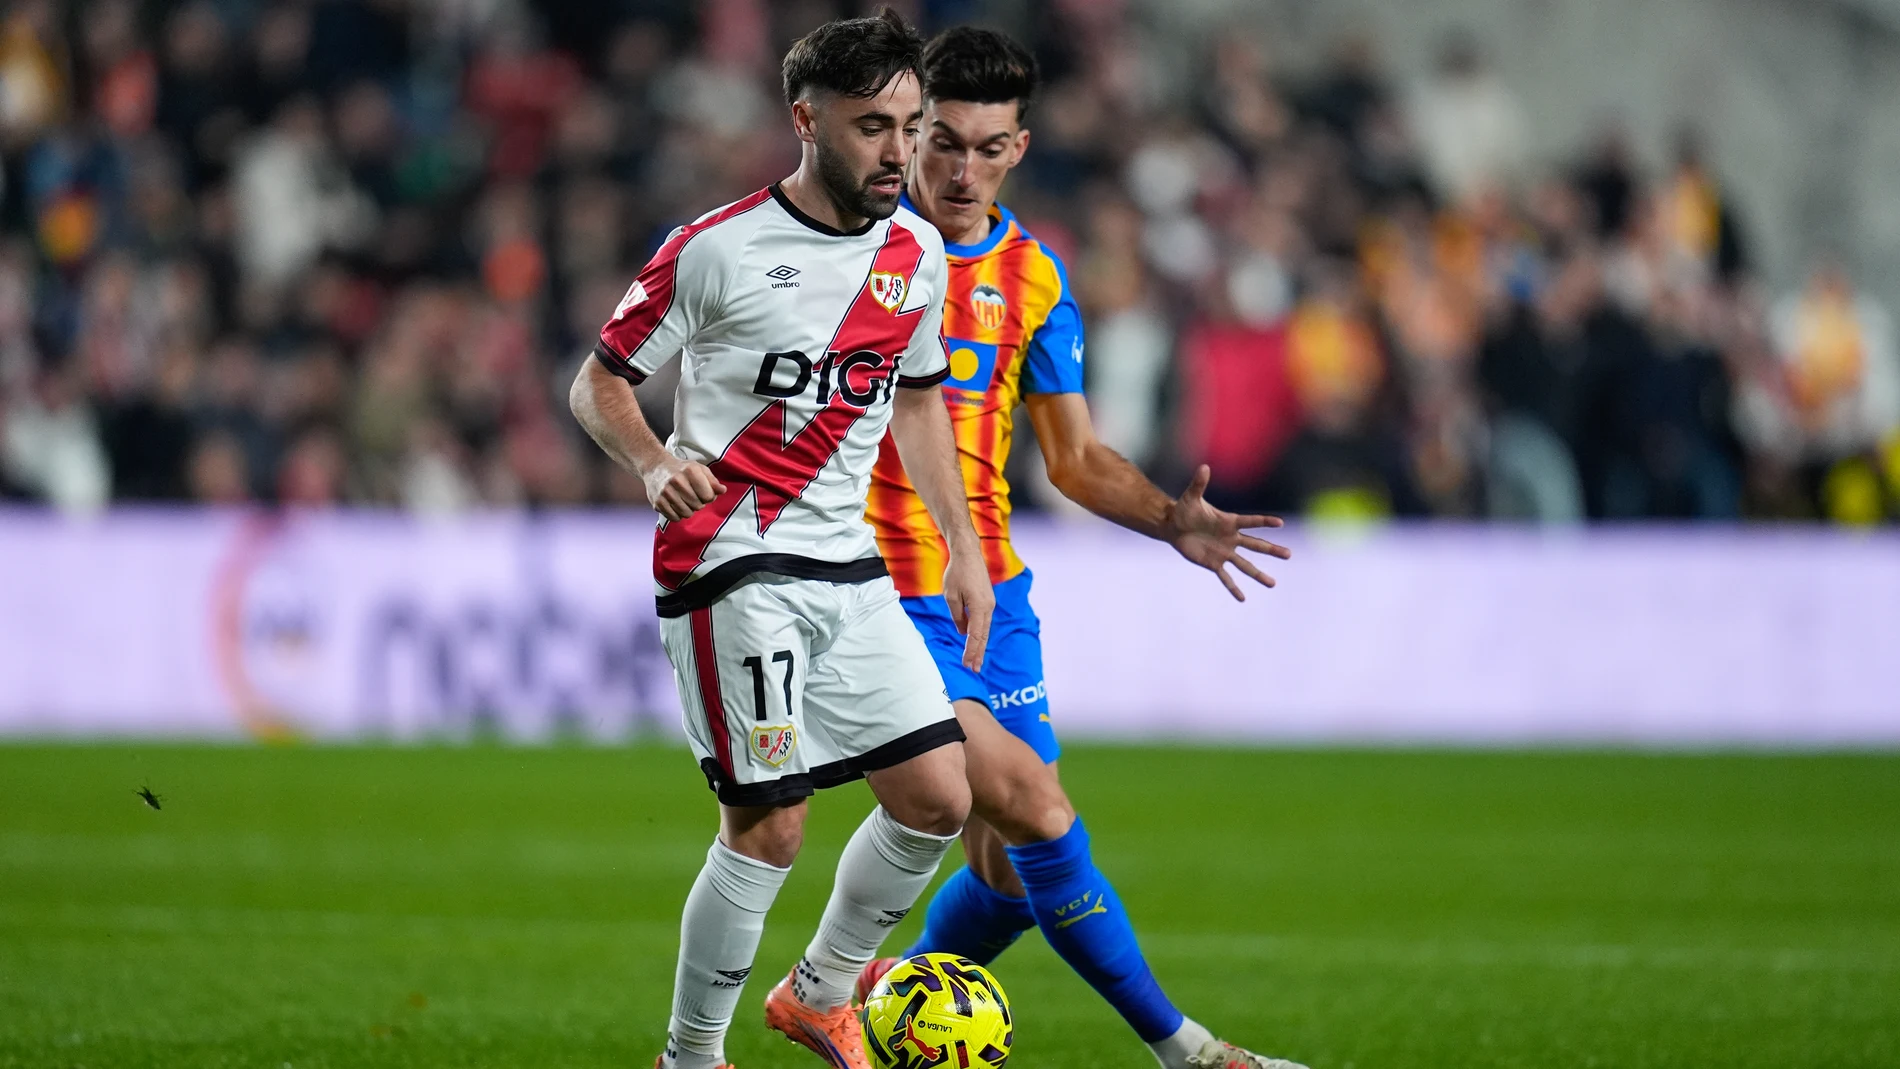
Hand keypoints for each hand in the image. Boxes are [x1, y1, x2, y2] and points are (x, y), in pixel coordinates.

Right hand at [644, 453, 725, 520]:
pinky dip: (678, 515)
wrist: (656, 467)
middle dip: (699, 503)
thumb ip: (712, 481)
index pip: (708, 496)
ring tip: (685, 500)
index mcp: (690, 471)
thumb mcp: (699, 469)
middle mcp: (677, 481)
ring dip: (689, 510)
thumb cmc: (681, 469)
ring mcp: (666, 492)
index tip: (704, 492)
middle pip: (698, 506)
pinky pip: (675, 518)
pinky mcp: (657, 502)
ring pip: (687, 513)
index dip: (709, 497)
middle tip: (693, 496)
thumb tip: (722, 490)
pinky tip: (676, 505)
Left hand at [941, 549, 994, 671]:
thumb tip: (962, 632)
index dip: (971, 652)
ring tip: (975, 660)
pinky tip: (974, 641)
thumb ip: (957, 616)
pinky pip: (983, 621)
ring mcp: (989, 604)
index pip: (975, 636)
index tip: (967, 665)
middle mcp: (988, 607)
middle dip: (978, 654)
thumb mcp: (950, 597)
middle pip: (983, 636)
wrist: (968, 554)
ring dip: (979, 645)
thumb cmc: (957, 573)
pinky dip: (979, 633)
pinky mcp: (987, 600)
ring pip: (985, 629)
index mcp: (980, 607)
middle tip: (974, 670)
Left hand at [1164, 464, 1290, 601]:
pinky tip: (1242, 598)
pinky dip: (1233, 588)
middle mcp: (1231, 538)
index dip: (1264, 522)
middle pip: (1255, 545)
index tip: (1280, 524)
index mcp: (1229, 522)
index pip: (1250, 522)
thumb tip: (1203, 467)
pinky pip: (1225, 577)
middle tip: (1289, 555)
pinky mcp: (1213, 564)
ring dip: (1259, 575)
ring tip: (1273, 584)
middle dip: (1272, 550)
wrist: (1174, 526)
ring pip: (1245, 565)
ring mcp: (1224, 552)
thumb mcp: (1191, 497)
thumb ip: (1199, 484)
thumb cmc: (1184, 509)